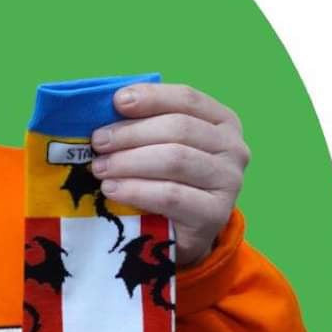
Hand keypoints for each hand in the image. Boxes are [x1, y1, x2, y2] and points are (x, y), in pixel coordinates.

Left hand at [90, 83, 249, 266]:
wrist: (182, 233)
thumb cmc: (166, 180)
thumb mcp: (160, 147)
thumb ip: (144, 124)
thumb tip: (110, 105)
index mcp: (222, 122)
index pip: (187, 99)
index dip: (152, 97)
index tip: (118, 102)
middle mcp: (233, 148)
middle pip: (179, 129)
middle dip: (131, 133)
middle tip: (98, 143)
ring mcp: (228, 182)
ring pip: (175, 160)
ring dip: (129, 161)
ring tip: (100, 168)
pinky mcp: (215, 214)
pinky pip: (171, 195)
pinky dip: (136, 190)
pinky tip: (112, 189)